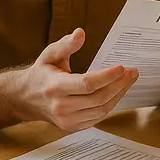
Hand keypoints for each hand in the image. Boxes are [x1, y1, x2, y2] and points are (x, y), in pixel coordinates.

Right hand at [17, 28, 138, 130]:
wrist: (26, 99)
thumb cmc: (41, 74)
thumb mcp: (50, 55)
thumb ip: (66, 44)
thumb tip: (81, 33)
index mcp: (55, 87)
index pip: (87, 84)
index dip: (107, 76)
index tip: (122, 67)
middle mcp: (61, 107)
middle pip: (98, 98)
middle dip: (119, 85)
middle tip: (132, 72)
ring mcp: (67, 120)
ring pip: (101, 110)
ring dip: (118, 95)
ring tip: (128, 80)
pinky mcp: (73, 127)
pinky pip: (98, 117)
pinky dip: (110, 104)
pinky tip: (117, 92)